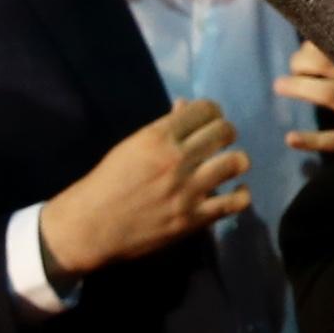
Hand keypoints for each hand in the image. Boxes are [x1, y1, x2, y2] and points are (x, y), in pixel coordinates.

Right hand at [42, 96, 249, 278]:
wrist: (92, 226)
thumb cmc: (108, 182)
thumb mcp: (131, 146)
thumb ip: (163, 127)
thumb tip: (187, 106)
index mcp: (158, 137)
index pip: (205, 109)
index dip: (212, 113)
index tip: (209, 122)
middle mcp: (177, 159)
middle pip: (225, 132)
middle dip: (225, 133)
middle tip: (218, 143)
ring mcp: (188, 190)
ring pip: (236, 162)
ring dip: (235, 160)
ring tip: (227, 165)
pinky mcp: (194, 218)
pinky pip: (235, 202)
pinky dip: (242, 194)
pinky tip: (236, 190)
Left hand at [277, 39, 333, 165]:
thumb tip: (314, 42)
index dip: (318, 45)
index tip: (306, 49)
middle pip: (331, 63)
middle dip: (304, 62)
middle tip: (293, 65)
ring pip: (331, 94)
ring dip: (301, 87)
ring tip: (279, 85)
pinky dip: (311, 140)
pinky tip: (290, 138)